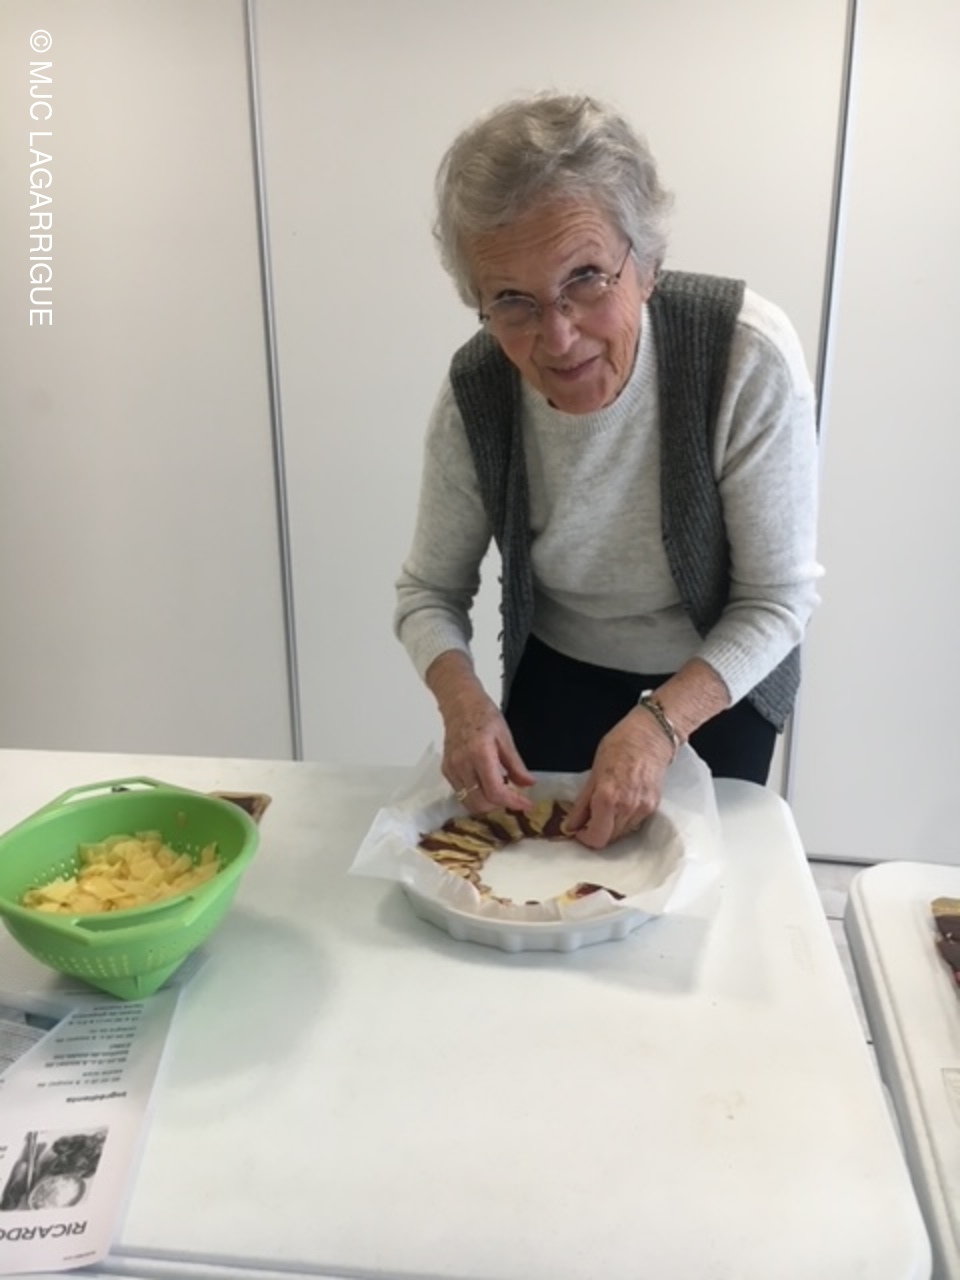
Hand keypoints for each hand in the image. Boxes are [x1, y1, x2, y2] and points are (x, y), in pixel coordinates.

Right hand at [427, 652, 533, 811]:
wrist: (459, 703)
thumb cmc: (483, 715)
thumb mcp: (505, 737)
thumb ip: (516, 765)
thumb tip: (529, 784)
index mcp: (480, 754)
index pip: (495, 791)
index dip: (513, 802)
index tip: (526, 804)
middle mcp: (462, 765)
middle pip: (480, 803)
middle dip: (500, 806)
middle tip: (514, 798)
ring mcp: (452, 769)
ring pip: (469, 802)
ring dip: (487, 803)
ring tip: (501, 790)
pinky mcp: (446, 770)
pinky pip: (462, 793)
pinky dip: (476, 795)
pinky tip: (487, 784)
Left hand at [565, 707, 673, 848]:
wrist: (652, 735)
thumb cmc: (620, 745)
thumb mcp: (594, 772)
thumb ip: (582, 803)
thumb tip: (571, 824)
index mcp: (608, 798)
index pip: (596, 837)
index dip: (584, 838)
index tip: (578, 829)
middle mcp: (627, 808)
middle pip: (609, 838)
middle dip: (597, 831)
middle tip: (589, 818)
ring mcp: (643, 809)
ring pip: (622, 833)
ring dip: (611, 826)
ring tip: (606, 807)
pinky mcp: (654, 806)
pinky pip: (635, 823)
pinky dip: (624, 819)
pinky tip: (621, 803)